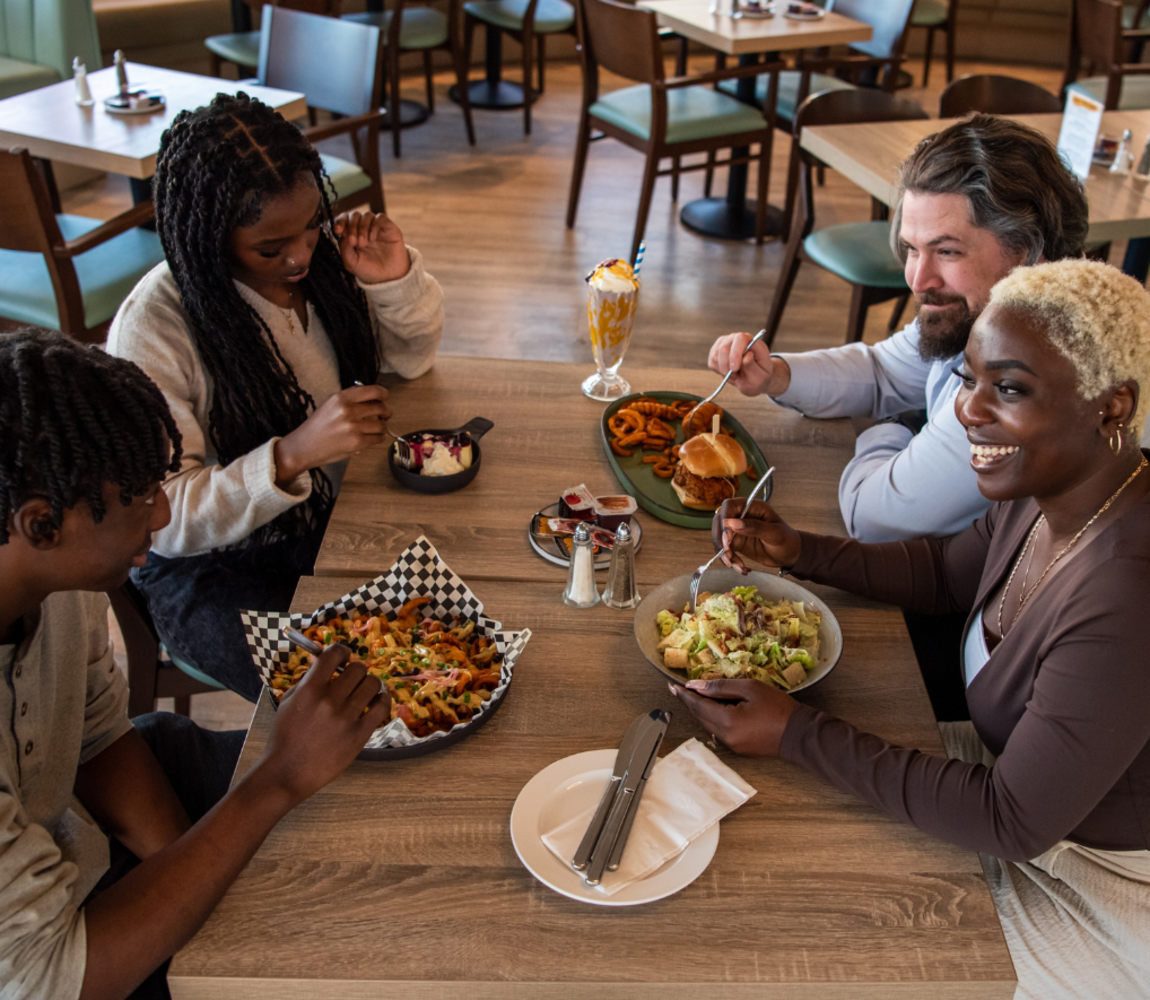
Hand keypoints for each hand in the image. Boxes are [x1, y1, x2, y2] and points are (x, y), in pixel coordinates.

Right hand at [256, 644, 390, 807]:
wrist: (287, 773)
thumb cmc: (285, 738)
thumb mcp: (288, 702)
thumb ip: (308, 680)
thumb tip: (325, 660)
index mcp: (309, 691)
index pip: (333, 655)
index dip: (341, 651)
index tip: (343, 657)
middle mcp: (329, 701)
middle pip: (357, 668)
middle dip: (355, 670)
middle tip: (352, 680)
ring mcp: (346, 719)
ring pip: (373, 684)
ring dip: (370, 684)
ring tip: (364, 691)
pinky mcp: (359, 735)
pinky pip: (382, 707)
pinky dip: (382, 700)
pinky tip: (377, 701)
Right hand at [274, 384, 390, 484]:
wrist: (304, 446)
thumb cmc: (318, 426)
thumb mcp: (330, 404)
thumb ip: (351, 398)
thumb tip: (374, 396)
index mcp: (341, 397)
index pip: (373, 391)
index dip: (383, 394)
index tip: (384, 397)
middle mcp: (347, 410)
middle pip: (380, 407)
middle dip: (385, 412)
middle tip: (384, 416)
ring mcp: (353, 427)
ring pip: (382, 425)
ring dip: (382, 427)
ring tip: (378, 429)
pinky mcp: (357, 443)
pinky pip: (378, 438)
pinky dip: (378, 438)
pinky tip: (372, 438)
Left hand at [334, 211, 409, 283]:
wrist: (389, 278)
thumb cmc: (370, 270)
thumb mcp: (352, 263)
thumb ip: (344, 248)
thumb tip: (342, 233)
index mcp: (352, 235)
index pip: (343, 220)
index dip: (339, 221)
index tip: (338, 230)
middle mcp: (364, 229)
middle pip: (354, 215)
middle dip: (351, 227)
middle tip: (354, 243)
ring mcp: (376, 227)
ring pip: (366, 215)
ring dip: (362, 227)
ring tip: (364, 243)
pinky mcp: (388, 228)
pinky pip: (380, 218)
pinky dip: (374, 226)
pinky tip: (373, 238)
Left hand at [669, 678, 795, 755]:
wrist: (799, 734)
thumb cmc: (778, 708)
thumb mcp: (750, 688)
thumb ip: (721, 687)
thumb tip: (697, 685)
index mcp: (727, 721)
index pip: (697, 705)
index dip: (683, 694)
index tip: (672, 686)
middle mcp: (725, 736)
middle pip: (700, 716)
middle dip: (690, 702)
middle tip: (681, 689)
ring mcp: (732, 745)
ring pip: (708, 724)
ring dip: (701, 710)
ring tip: (697, 695)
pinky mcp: (739, 749)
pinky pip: (719, 731)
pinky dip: (713, 718)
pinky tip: (715, 707)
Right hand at [707, 332, 790, 396]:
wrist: (754, 378)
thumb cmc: (759, 376)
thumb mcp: (760, 376)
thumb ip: (753, 366)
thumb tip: (746, 356)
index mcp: (751, 340)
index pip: (740, 339)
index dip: (735, 354)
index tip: (735, 369)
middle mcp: (736, 338)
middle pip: (724, 347)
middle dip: (727, 366)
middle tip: (735, 376)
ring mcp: (724, 343)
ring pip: (715, 355)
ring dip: (723, 370)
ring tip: (734, 375)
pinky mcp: (716, 351)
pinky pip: (712, 362)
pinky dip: (719, 371)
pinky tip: (728, 373)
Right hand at [710, 498, 800, 573]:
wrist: (789, 555)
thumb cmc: (786, 540)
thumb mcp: (774, 533)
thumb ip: (754, 527)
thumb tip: (732, 523)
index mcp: (752, 507)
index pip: (729, 506)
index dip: (725, 518)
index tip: (728, 536)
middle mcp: (741, 516)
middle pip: (720, 522)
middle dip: (721, 539)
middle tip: (728, 553)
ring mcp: (737, 530)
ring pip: (720, 538)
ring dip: (724, 553)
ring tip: (736, 565)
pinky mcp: (736, 543)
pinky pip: (725, 550)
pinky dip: (730, 560)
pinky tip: (741, 568)